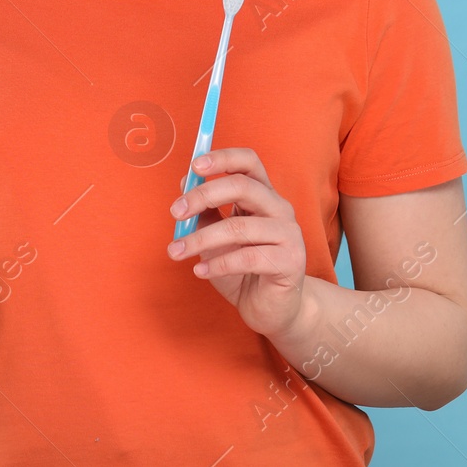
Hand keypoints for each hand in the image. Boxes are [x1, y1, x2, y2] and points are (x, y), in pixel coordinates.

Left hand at [166, 147, 309, 339]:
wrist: (270, 309)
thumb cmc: (241, 268)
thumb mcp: (216, 235)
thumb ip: (205, 210)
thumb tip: (186, 181)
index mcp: (263, 194)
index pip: (249, 161)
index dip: (223, 157)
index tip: (195, 165)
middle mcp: (280, 208)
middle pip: (242, 186)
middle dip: (203, 195)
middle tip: (175, 212)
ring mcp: (289, 234)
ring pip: (239, 226)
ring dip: (200, 239)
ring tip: (176, 252)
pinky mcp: (291, 261)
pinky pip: (248, 258)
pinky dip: (218, 264)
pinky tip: (200, 272)